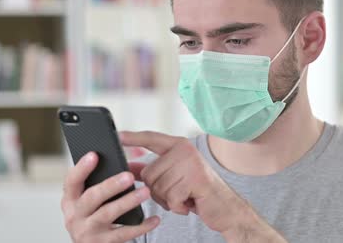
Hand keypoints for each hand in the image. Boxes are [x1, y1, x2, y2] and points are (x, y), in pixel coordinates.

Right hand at [60, 152, 159, 242]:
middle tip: (129, 175)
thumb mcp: (89, 201)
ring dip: (127, 202)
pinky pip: (123, 233)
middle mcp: (75, 215)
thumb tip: (119, 160)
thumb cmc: (95, 216)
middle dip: (110, 185)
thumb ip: (97, 183)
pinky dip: (141, 226)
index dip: (82, 168)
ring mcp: (87, 231)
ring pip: (107, 214)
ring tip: (145, 192)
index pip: (72, 181)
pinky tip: (154, 219)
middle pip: (91, 197)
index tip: (94, 155)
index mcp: (71, 200)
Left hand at [120, 131, 283, 242]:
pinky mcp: (195, 178)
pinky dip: (177, 206)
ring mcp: (191, 162)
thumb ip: (150, 170)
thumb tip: (128, 167)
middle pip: (148, 173)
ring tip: (185, 196)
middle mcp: (185, 149)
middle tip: (178, 191)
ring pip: (157, 187)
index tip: (116, 134)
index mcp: (179, 145)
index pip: (151, 138)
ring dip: (168, 200)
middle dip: (158, 190)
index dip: (132, 137)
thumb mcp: (173, 178)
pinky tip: (189, 203)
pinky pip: (170, 198)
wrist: (226, 207)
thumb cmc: (197, 191)